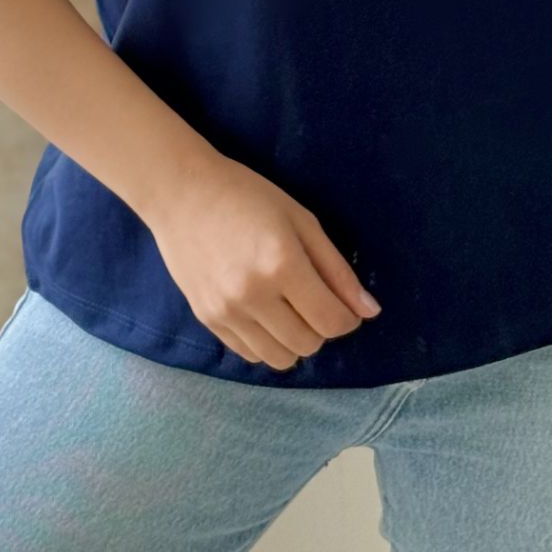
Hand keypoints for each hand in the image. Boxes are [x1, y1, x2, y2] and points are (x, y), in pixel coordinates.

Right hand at [145, 152, 381, 369]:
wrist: (182, 193)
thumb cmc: (248, 195)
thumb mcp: (301, 220)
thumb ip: (336, 269)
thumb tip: (369, 311)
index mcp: (282, 263)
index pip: (331, 321)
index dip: (348, 319)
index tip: (346, 306)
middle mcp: (253, 295)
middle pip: (308, 344)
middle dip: (322, 328)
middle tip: (314, 299)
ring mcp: (226, 312)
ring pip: (280, 358)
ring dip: (295, 340)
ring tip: (289, 308)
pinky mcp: (207, 320)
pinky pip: (250, 354)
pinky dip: (267, 342)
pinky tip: (264, 313)